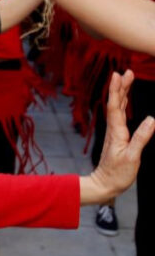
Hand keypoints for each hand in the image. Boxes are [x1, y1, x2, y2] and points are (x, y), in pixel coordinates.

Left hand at [87, 71, 153, 203]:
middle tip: (126, 71)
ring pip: (118, 108)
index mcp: (116, 132)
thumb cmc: (117, 173)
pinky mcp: (117, 137)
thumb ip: (141, 138)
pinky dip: (122, 104)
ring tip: (125, 79)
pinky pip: (120, 116)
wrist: (105, 184)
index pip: (115, 106)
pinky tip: (124, 100)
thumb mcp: (132, 157)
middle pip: (116, 104)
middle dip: (121, 87)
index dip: (117, 90)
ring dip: (121, 93)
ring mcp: (115, 133)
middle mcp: (114, 129)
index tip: (119, 75)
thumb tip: (151, 119)